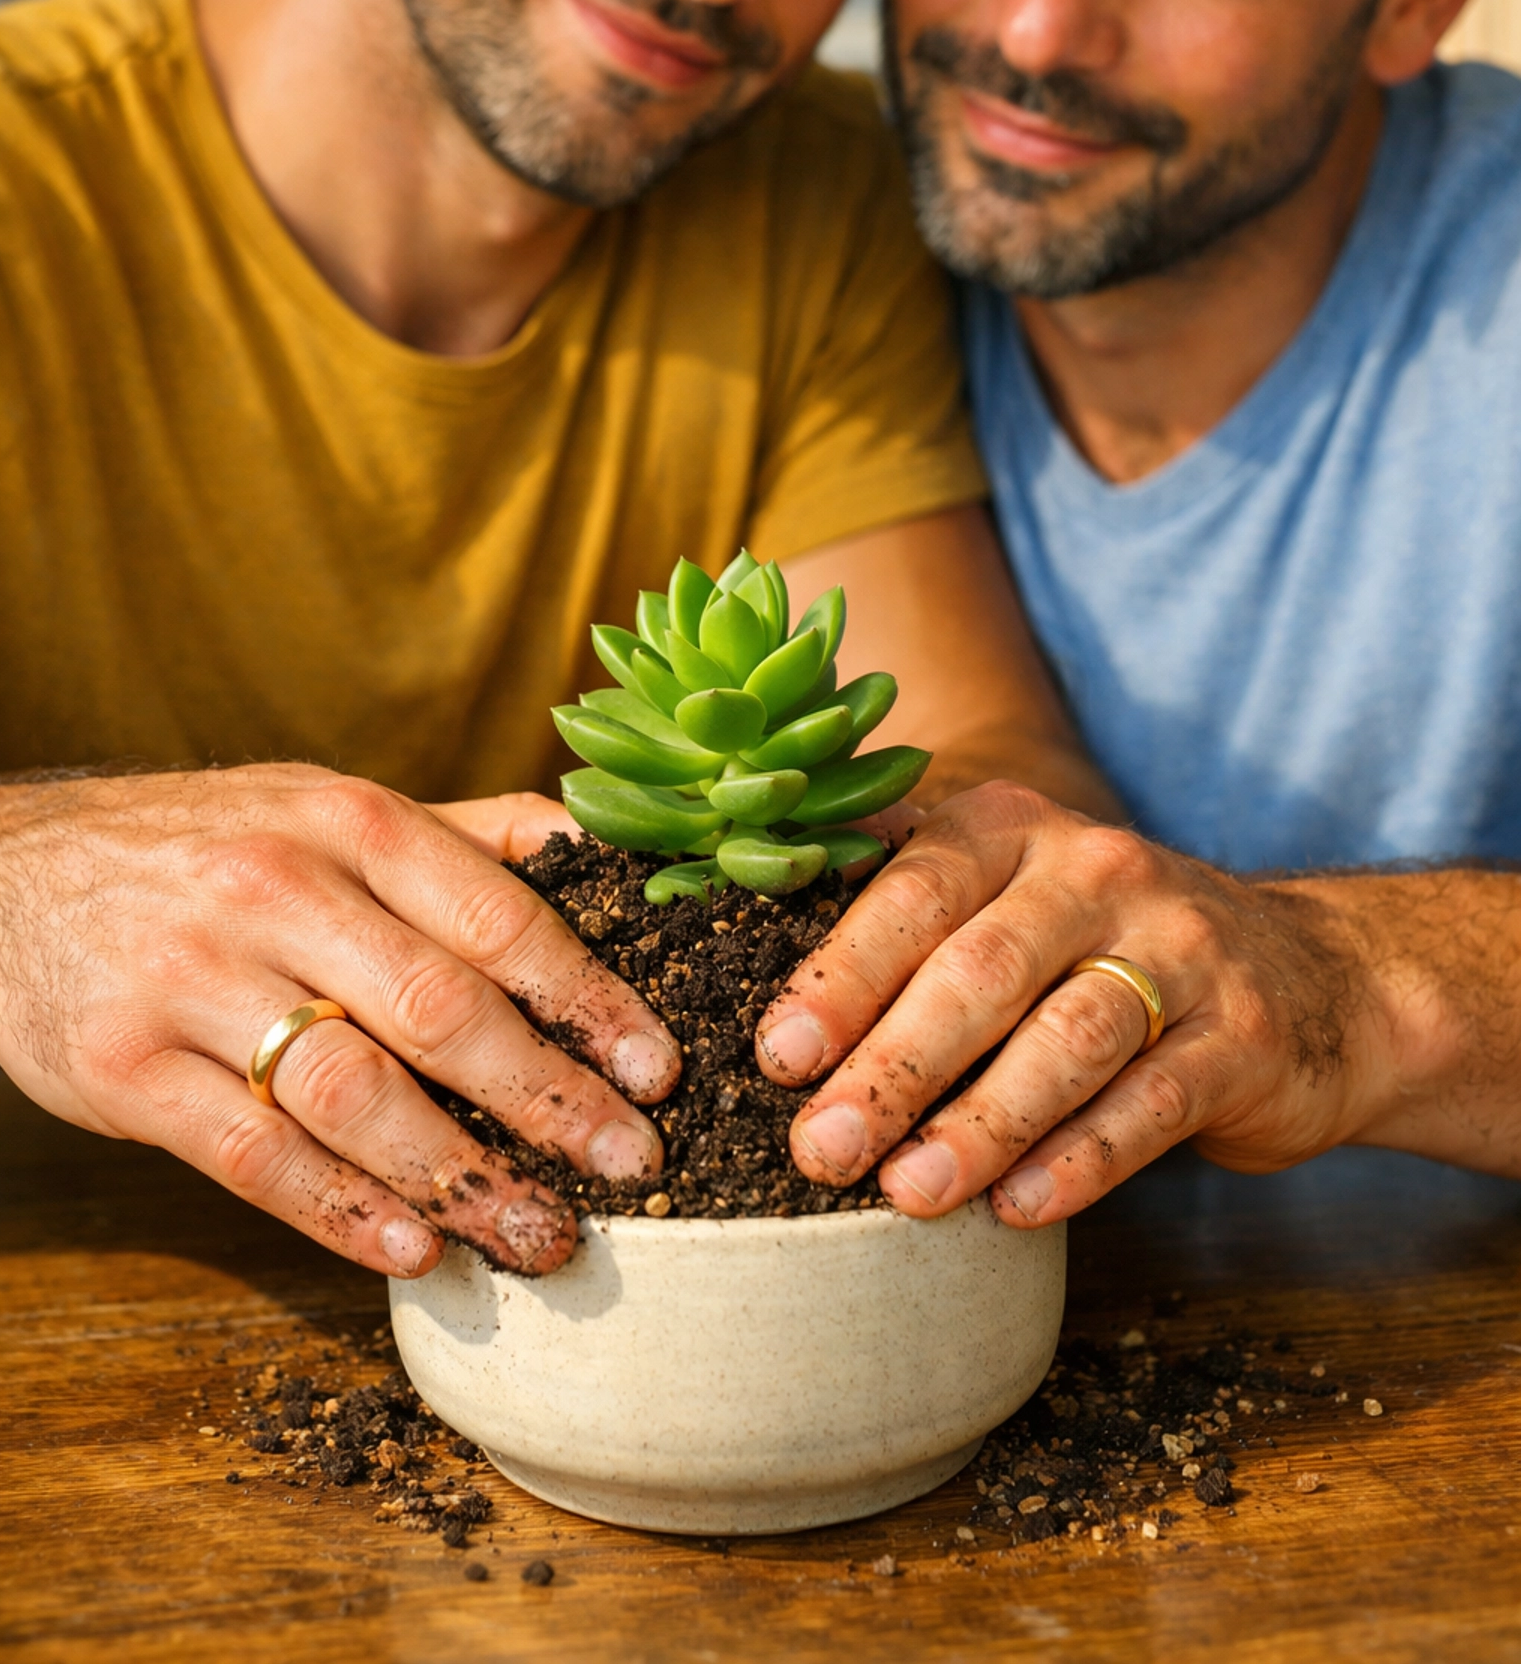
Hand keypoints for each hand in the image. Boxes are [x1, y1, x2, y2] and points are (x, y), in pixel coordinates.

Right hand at [0, 765, 680, 1276]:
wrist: (7, 873)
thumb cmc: (207, 845)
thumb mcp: (325, 805)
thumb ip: (462, 834)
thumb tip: (603, 848)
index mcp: (346, 820)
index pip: (496, 915)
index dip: (589, 999)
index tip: (657, 1070)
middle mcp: (273, 891)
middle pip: (440, 1010)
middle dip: (550, 1099)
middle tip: (630, 1167)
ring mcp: (193, 982)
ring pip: (352, 1094)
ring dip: (462, 1177)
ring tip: (541, 1235)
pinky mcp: (126, 1071)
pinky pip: (254, 1158)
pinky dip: (342, 1214)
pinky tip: (415, 1252)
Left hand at [755, 781, 1371, 1225]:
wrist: (1308, 978)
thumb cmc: (1096, 946)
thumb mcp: (1004, 891)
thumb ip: (891, 896)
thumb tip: (729, 911)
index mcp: (1015, 827)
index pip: (915, 892)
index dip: (843, 975)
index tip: (777, 1055)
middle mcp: (1100, 870)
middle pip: (982, 969)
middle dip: (894, 1063)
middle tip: (822, 1147)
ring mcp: (1183, 950)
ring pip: (1067, 1040)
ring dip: (980, 1124)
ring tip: (907, 1195)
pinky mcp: (1243, 1037)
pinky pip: (1150, 1104)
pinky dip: (1079, 1162)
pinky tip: (1016, 1211)